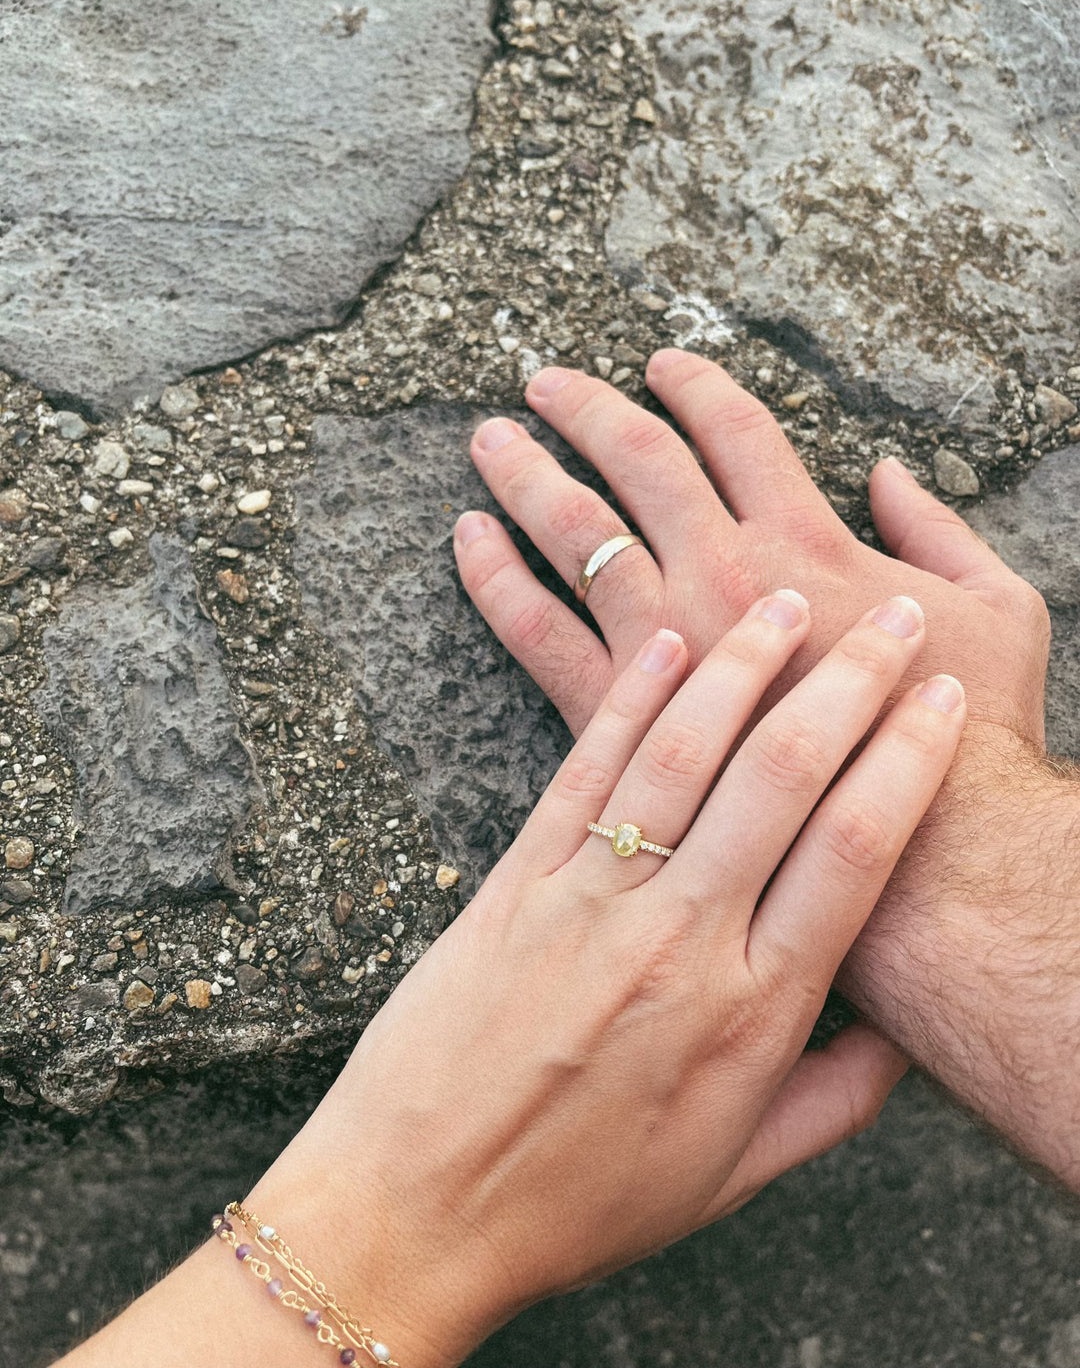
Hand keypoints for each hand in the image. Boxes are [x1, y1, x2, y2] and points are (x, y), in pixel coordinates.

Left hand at [249, 594, 962, 1366]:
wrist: (417, 1207)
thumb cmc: (580, 1200)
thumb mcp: (731, 1176)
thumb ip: (832, 1101)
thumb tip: (903, 1034)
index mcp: (751, 1015)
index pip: (854, 853)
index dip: (907, 762)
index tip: (941, 700)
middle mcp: (679, 940)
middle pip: (782, 779)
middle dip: (847, 684)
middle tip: (888, 620)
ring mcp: (590, 901)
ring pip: (683, 753)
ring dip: (742, 665)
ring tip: (785, 601)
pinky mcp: (515, 881)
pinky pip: (584, 771)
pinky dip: (628, 699)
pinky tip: (665, 642)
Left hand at [452, 349, 1047, 745]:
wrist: (914, 874)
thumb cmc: (967, 749)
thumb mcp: (1003, 616)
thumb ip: (945, 532)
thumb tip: (888, 475)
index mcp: (805, 546)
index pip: (739, 434)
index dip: (700, 389)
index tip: (665, 366)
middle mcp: (721, 577)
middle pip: (640, 464)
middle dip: (588, 411)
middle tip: (545, 382)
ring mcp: (659, 644)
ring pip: (575, 532)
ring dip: (528, 473)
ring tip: (492, 439)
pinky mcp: (612, 714)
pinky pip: (533, 631)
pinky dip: (495, 579)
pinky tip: (470, 539)